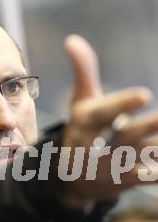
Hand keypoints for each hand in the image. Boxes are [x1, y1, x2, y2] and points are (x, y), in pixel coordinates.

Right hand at [61, 35, 157, 207]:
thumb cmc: (82, 131)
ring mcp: (110, 168)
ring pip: (140, 159)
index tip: (144, 95)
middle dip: (147, 128)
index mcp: (85, 124)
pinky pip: (146, 178)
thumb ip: (83, 72)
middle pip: (125, 138)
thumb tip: (71, 39)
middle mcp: (95, 147)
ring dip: (156, 151)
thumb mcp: (80, 104)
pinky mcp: (123, 182)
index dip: (121, 105)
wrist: (72, 178)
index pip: (103, 114)